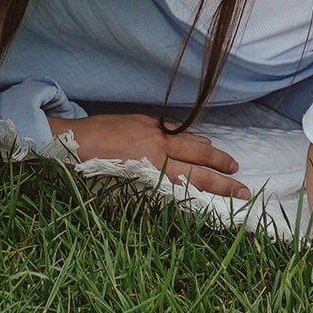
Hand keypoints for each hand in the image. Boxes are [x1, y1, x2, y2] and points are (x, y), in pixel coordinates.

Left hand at [51, 110, 251, 197]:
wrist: (69, 141)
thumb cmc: (92, 173)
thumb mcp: (124, 189)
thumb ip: (153, 189)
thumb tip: (175, 193)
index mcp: (156, 168)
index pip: (199, 179)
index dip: (223, 187)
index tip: (242, 192)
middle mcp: (159, 147)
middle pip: (201, 154)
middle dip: (222, 164)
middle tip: (238, 172)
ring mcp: (153, 130)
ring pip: (189, 138)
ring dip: (207, 147)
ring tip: (220, 156)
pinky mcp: (143, 120)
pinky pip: (173, 128)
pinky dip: (186, 134)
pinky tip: (189, 138)